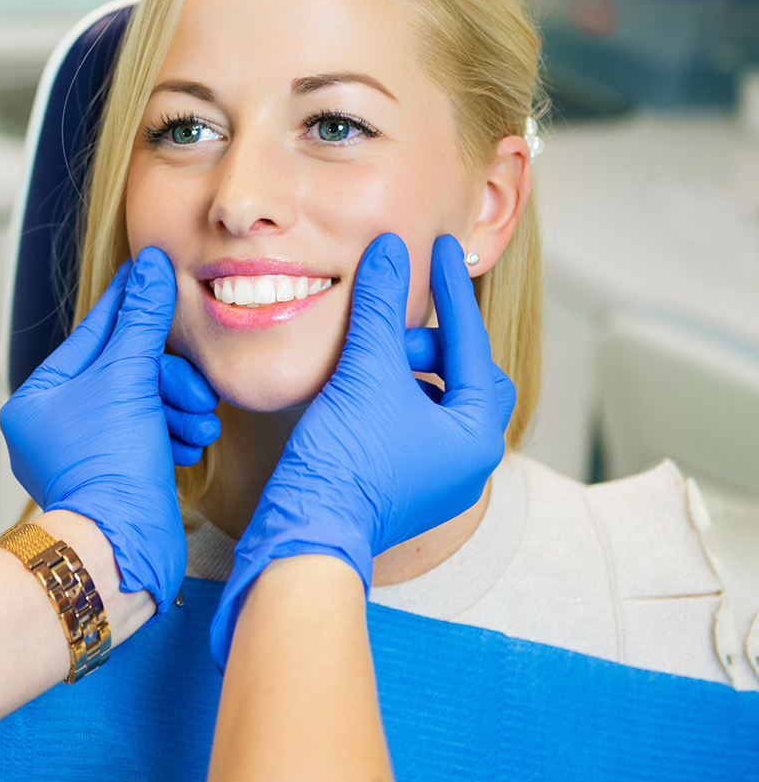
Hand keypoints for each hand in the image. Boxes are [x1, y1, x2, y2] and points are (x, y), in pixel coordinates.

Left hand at [0, 247, 219, 617]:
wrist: (122, 549)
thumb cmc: (110, 465)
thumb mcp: (128, 377)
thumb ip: (143, 319)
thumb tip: (152, 266)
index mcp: (41, 397)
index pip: (95, 333)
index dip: (131, 304)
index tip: (153, 272)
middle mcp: (58, 424)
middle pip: (127, 371)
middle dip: (168, 379)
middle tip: (194, 390)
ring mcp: (88, 451)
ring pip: (146, 403)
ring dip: (178, 409)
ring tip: (199, 425)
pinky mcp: (118, 475)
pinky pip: (151, 435)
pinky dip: (174, 435)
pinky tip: (189, 445)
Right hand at [210, 233, 513, 667]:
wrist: (305, 532)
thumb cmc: (344, 460)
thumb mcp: (366, 369)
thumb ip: (380, 304)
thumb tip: (390, 250)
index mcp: (476, 435)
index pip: (470, 343)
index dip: (453, 290)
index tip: (443, 250)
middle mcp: (469, 461)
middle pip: (464, 376)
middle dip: (430, 344)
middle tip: (390, 331)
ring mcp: (438, 478)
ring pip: (437, 400)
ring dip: (408, 370)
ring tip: (370, 358)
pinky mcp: (406, 485)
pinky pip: (414, 423)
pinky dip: (393, 395)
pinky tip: (361, 386)